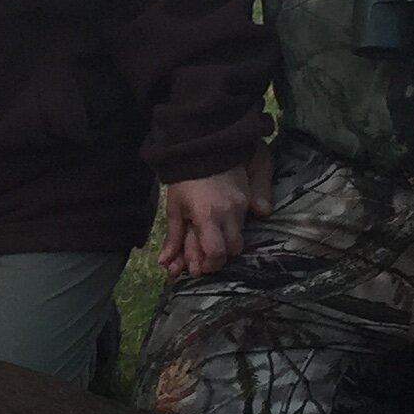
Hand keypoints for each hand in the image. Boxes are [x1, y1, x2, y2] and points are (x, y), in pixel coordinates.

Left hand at [157, 145, 273, 278]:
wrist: (204, 147)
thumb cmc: (184, 179)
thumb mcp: (175, 208)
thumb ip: (174, 237)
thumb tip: (165, 263)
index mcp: (208, 217)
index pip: (216, 253)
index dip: (209, 264)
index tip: (199, 267)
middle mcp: (229, 214)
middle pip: (233, 250)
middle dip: (220, 256)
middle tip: (204, 255)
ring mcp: (242, 205)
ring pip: (241, 236)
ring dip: (226, 242)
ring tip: (211, 237)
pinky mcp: (248, 197)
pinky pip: (245, 220)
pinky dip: (232, 227)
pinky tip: (221, 224)